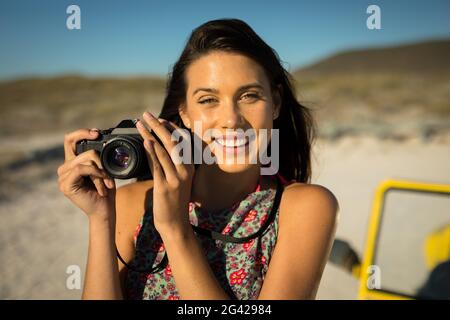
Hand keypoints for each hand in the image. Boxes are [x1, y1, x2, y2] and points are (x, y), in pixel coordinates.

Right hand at [57, 128, 115, 219]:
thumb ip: (98, 156)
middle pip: (84, 151)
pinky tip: (102, 185)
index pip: (70, 140)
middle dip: (101, 162)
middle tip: (108, 176)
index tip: (97, 133)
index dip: (81, 133)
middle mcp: (65, 168)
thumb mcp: (103, 169)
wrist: (104, 210)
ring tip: (106, 184)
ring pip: (85, 160)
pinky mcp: (65, 184)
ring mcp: (63, 176)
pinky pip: (81, 169)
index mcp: (72, 162)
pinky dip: (95, 174)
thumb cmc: (105, 190)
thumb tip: (100, 141)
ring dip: (100, 172)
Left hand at [136, 111, 194, 233]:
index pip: (182, 141)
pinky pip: (157, 165)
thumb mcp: (175, 180)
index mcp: (190, 167)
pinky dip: (151, 151)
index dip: (170, 128)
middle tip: (146, 114)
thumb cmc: (173, 201)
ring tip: (140, 124)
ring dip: (150, 134)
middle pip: (172, 141)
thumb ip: (168, 164)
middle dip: (158, 126)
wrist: (175, 223)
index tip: (159, 119)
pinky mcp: (166, 186)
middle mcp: (186, 170)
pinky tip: (145, 141)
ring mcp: (176, 178)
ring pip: (164, 151)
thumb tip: (156, 147)